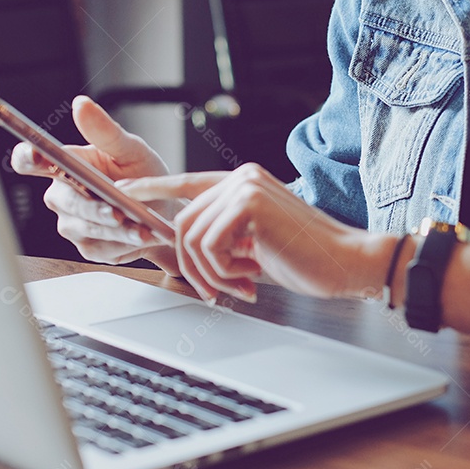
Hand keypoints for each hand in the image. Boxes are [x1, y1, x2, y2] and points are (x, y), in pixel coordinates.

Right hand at [10, 96, 181, 272]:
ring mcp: (73, 223)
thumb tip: (81, 104)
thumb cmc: (143, 175)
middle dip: (92, 205)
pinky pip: (100, 245)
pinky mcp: (88, 246)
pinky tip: (140, 235)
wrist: (165, 212)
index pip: (30, 159)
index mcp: (65, 165)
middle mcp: (62, 195)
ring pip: (85, 226)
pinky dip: (123, 241)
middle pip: (64, 200)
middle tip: (117, 209)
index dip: (28, 157)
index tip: (37, 155)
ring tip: (141, 225)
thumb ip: (106, 132)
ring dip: (114, 227)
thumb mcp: (131, 149)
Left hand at [123, 163, 390, 302]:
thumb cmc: (308, 259)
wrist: (347, 263)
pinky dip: (223, 271)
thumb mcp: (254, 246)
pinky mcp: (249, 204)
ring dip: (210, 273)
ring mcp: (245, 187)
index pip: (186, 182)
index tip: (122, 192)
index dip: (151, 188)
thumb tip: (185, 251)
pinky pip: (208, 245)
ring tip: (242, 284)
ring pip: (191, 237)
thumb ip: (223, 238)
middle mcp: (241, 178)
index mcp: (243, 183)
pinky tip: (251, 276)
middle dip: (193, 266)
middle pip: (183, 222)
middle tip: (219, 290)